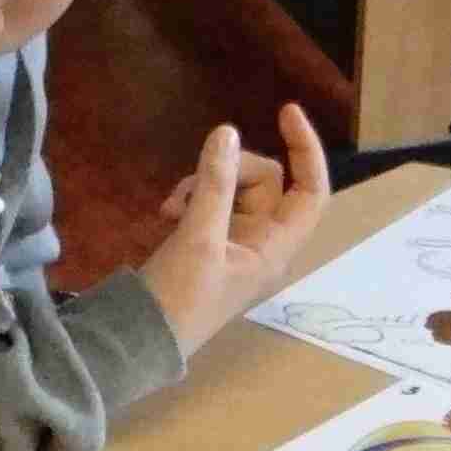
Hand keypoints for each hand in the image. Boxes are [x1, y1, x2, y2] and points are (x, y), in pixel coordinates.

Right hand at [137, 105, 335, 355]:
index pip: (311, 191)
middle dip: (228, 171)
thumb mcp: (198, 239)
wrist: (139, 339)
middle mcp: (262, 242)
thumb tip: (227, 132)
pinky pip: (209, 201)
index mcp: (276, 248)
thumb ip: (214, 185)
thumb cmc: (179, 299)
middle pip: (264, 180)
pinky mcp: (207, 241)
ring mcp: (234, 241)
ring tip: (170, 208)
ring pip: (232, 187)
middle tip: (190, 188)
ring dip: (202, 185)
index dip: (306, 150)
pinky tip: (164, 214)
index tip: (286, 111)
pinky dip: (189, 199)